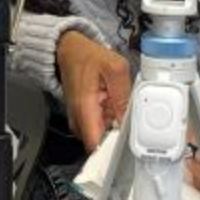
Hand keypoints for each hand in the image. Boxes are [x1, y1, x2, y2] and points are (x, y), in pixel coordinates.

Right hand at [56, 32, 131, 151]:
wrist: (69, 50)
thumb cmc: (87, 56)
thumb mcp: (115, 68)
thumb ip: (124, 95)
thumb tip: (130, 120)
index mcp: (85, 109)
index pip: (97, 146)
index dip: (114, 149)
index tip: (127, 145)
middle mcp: (78, 120)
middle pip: (102, 142)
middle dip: (118, 134)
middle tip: (127, 114)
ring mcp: (79, 120)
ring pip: (102, 135)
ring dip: (114, 125)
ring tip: (117, 103)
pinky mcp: (82, 118)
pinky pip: (99, 126)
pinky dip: (109, 118)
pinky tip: (111, 103)